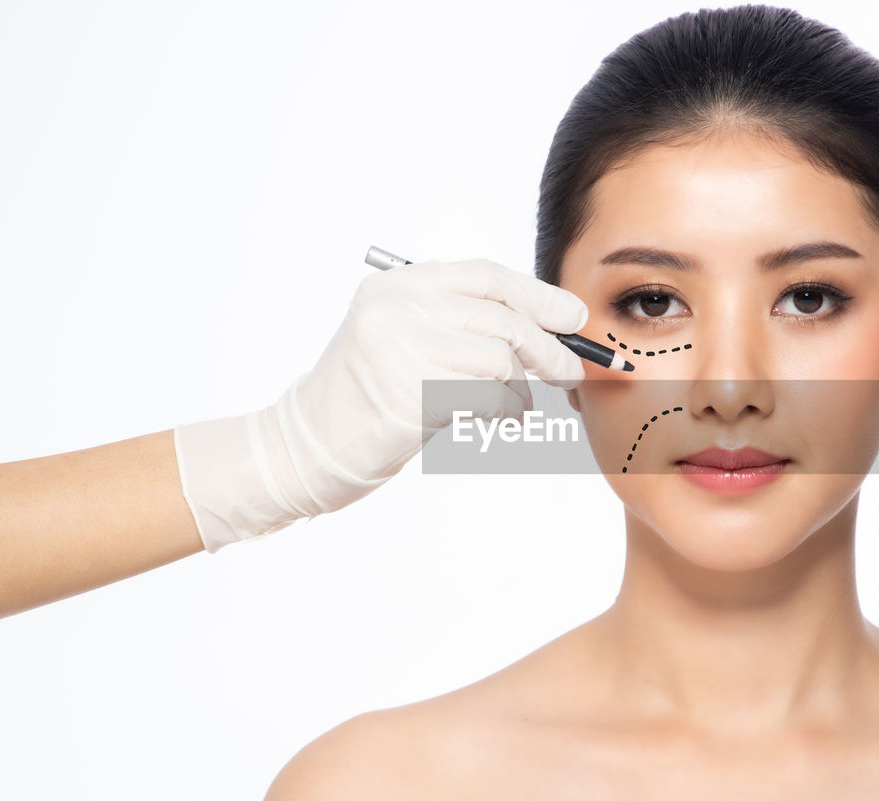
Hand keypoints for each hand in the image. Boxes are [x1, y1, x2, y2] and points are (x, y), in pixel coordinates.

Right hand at [172, 258, 588, 551]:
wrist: (304, 446)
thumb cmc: (365, 399)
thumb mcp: (403, 340)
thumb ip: (459, 323)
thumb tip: (546, 324)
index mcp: (397, 286)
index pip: (485, 276)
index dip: (537, 295)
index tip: (574, 316)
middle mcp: (397, 309)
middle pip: (502, 318)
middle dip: (549, 348)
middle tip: (570, 373)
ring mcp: (400, 350)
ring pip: (500, 360)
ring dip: (523, 389)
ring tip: (517, 407)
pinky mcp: (408, 397)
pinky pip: (488, 398)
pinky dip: (507, 412)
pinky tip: (499, 420)